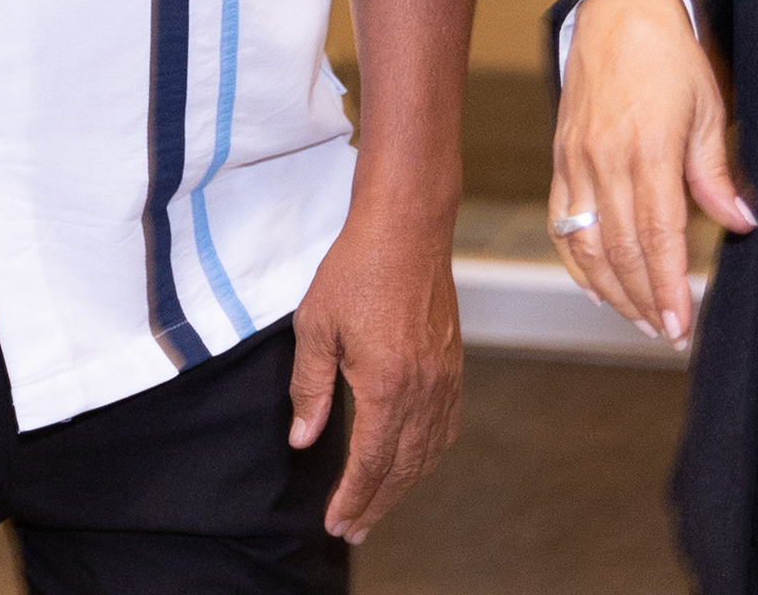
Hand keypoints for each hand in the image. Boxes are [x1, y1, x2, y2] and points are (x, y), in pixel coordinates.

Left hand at [288, 206, 461, 546]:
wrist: (407, 227)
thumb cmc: (357, 268)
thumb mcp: (316, 325)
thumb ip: (310, 387)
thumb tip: (304, 439)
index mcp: (386, 385)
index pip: (370, 463)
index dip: (352, 499)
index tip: (336, 524)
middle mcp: (422, 390)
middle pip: (402, 469)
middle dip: (376, 505)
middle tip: (353, 530)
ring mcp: (443, 378)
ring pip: (428, 452)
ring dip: (403, 485)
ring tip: (377, 504)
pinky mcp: (453, 363)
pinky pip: (446, 426)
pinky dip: (429, 455)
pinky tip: (413, 460)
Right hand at [550, 0, 756, 349]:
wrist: (617, 14)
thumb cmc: (668, 57)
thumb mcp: (707, 108)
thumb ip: (715, 172)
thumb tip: (741, 223)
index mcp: (648, 146)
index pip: (657, 233)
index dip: (668, 285)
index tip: (679, 322)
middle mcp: (605, 157)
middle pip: (621, 247)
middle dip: (645, 298)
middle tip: (667, 332)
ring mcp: (577, 159)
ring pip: (587, 242)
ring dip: (613, 288)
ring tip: (639, 317)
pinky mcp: (560, 157)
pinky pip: (561, 220)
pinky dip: (575, 259)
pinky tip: (595, 285)